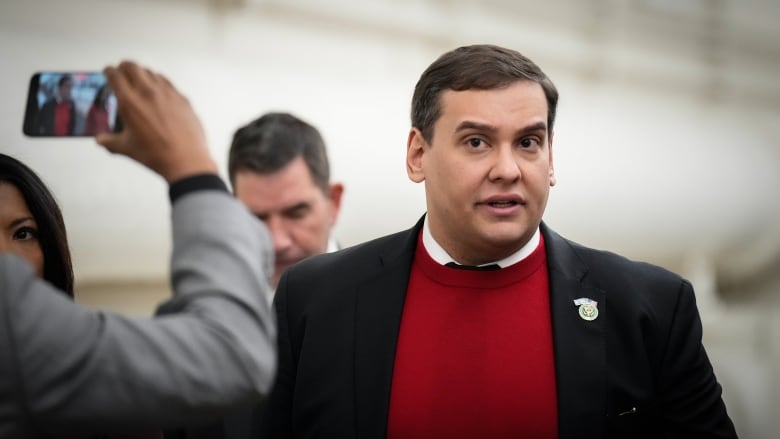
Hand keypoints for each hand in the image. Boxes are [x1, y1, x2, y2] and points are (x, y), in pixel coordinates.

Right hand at [95, 61, 217, 182]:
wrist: (185, 160)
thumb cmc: (158, 154)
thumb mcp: (126, 148)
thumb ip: (109, 142)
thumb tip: (102, 140)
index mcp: (130, 102)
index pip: (114, 75)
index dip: (109, 71)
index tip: (108, 72)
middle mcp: (148, 93)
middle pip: (132, 66)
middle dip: (124, 66)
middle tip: (121, 70)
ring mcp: (167, 94)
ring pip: (151, 72)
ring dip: (142, 73)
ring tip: (139, 79)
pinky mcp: (182, 98)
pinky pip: (168, 82)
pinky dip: (159, 82)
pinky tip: (159, 89)